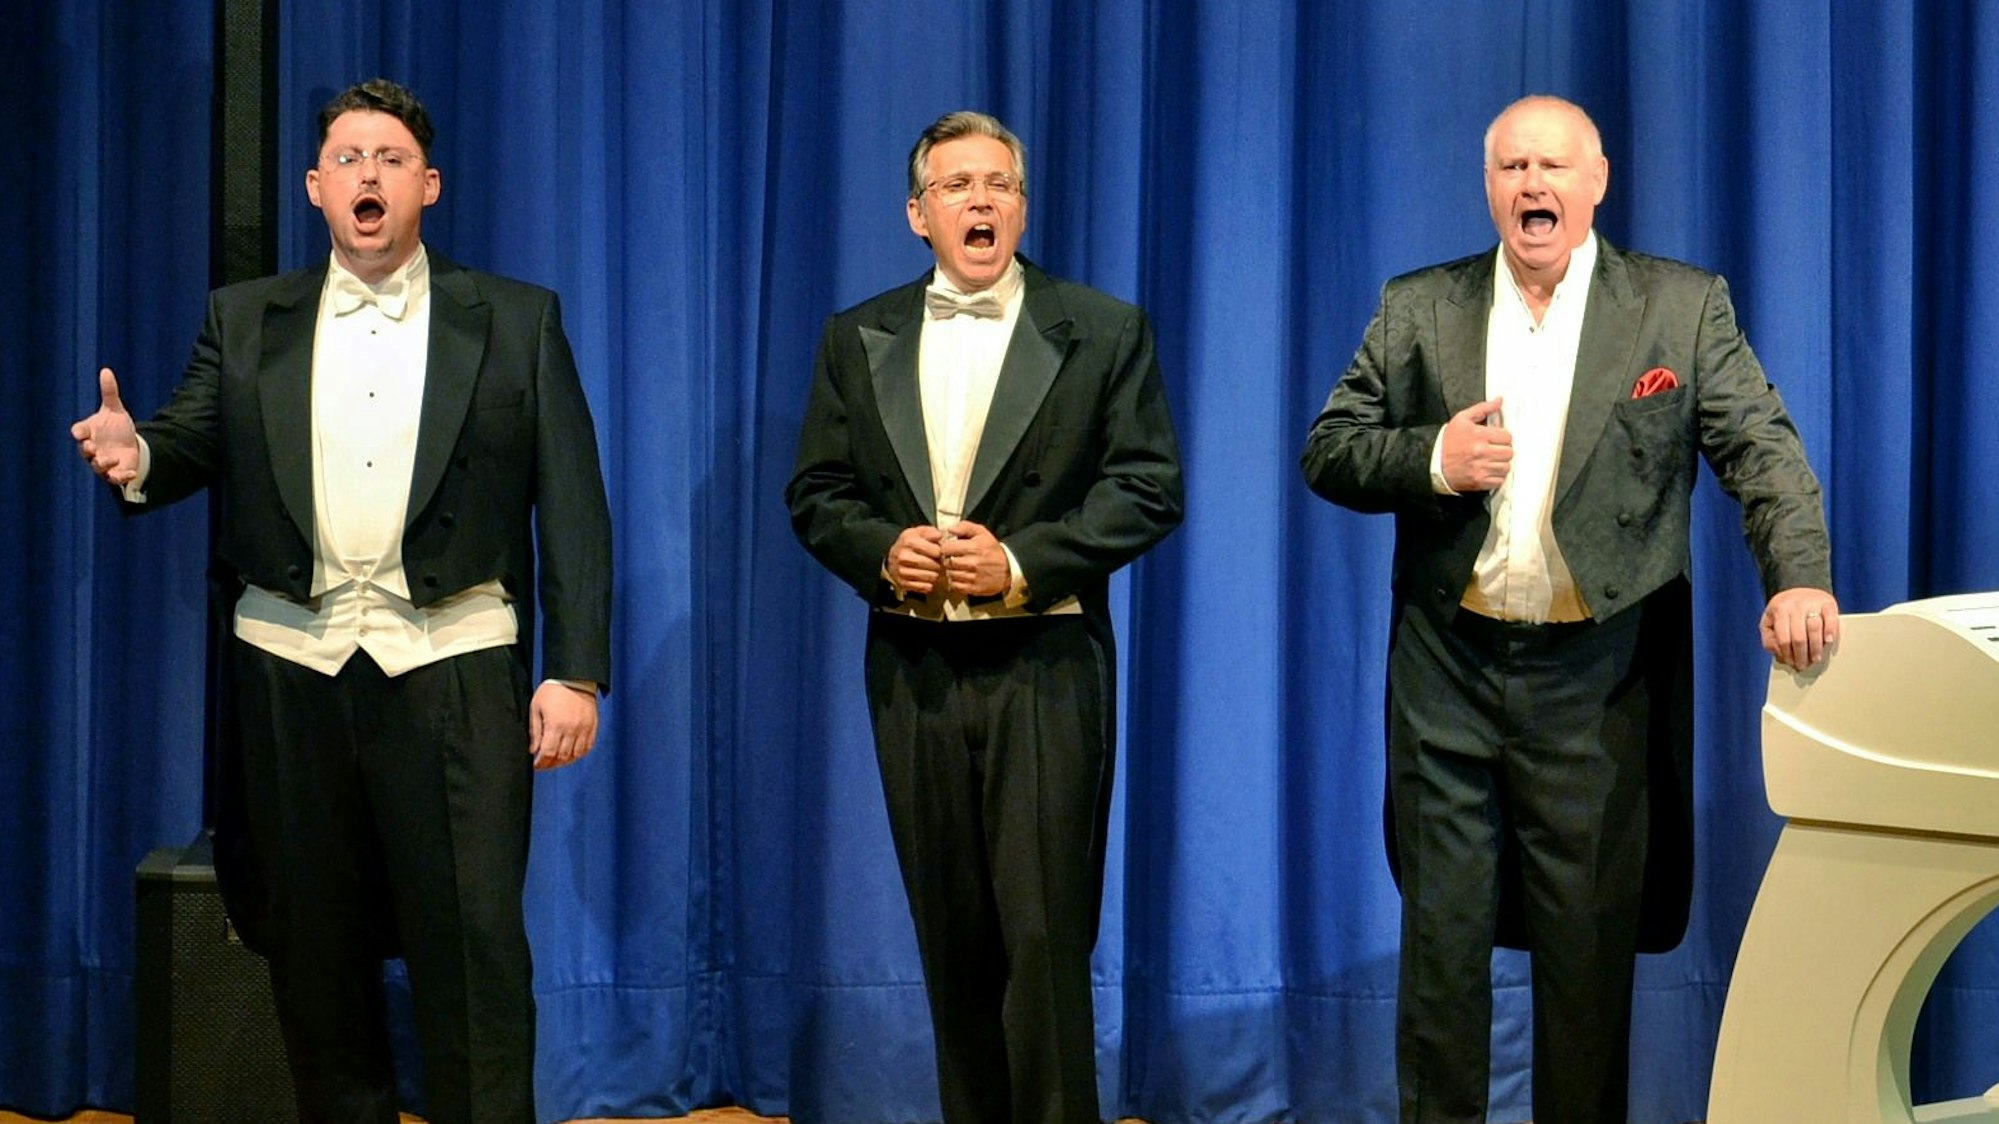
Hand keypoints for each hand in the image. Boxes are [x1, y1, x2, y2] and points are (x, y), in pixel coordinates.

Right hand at [71, 367, 139, 485]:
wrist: (129, 444)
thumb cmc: (116, 427)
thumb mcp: (115, 409)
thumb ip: (110, 392)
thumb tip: (106, 370)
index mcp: (89, 432)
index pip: (79, 432)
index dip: (79, 432)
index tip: (81, 432)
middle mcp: (92, 448)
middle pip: (85, 451)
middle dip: (88, 449)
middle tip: (92, 446)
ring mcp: (103, 461)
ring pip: (98, 466)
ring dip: (103, 463)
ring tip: (113, 459)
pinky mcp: (115, 472)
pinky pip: (115, 478)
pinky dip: (121, 476)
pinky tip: (131, 473)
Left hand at [529, 681, 598, 769]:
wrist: (575, 677)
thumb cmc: (552, 690)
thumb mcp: (536, 708)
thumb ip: (535, 731)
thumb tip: (533, 750)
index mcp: (555, 725)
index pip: (548, 753)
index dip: (541, 763)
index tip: (536, 765)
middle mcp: (571, 729)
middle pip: (561, 757)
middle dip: (551, 764)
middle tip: (544, 765)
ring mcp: (584, 729)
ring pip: (575, 755)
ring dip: (565, 761)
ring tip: (556, 760)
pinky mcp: (593, 726)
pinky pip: (587, 747)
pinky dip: (579, 754)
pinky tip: (571, 754)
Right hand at [886, 524, 945, 594]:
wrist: (891, 558)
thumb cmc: (909, 544)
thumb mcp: (917, 532)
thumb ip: (930, 532)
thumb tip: (940, 536)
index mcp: (909, 542)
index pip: (936, 551)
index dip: (941, 552)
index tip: (939, 552)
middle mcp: (904, 557)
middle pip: (934, 565)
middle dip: (939, 564)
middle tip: (937, 562)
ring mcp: (903, 572)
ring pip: (931, 577)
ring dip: (935, 574)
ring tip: (931, 569)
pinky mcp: (904, 584)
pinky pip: (925, 587)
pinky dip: (929, 584)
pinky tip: (926, 577)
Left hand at [940, 521, 1009, 597]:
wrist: (1009, 569)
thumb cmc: (992, 550)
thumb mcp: (982, 532)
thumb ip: (965, 527)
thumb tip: (950, 529)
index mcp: (973, 547)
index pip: (946, 548)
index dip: (946, 548)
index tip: (950, 549)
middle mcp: (972, 563)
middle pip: (947, 562)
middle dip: (948, 559)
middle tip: (954, 558)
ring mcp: (973, 577)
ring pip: (950, 574)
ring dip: (952, 571)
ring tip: (959, 567)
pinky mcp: (974, 588)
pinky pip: (955, 585)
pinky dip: (956, 581)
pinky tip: (962, 576)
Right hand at [1440, 397, 1510, 491]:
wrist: (1433, 464)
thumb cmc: (1447, 442)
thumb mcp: (1461, 419)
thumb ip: (1483, 408)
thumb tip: (1499, 400)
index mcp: (1478, 435)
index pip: (1507, 436)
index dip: (1502, 437)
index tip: (1495, 439)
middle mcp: (1481, 452)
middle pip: (1509, 452)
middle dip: (1503, 450)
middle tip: (1494, 450)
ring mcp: (1481, 468)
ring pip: (1506, 467)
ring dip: (1500, 464)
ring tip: (1490, 461)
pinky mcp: (1479, 481)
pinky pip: (1499, 481)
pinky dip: (1496, 477)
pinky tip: (1487, 471)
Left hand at [1760, 587, 1838, 670]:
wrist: (1799, 585)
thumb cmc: (1783, 609)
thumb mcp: (1769, 620)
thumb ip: (1769, 638)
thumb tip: (1779, 653)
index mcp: (1779, 610)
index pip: (1783, 639)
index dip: (1788, 655)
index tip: (1792, 663)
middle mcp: (1795, 606)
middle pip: (1799, 637)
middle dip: (1802, 655)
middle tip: (1805, 665)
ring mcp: (1813, 603)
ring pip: (1815, 629)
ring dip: (1816, 648)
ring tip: (1816, 658)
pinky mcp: (1828, 602)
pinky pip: (1831, 618)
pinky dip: (1831, 631)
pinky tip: (1829, 641)